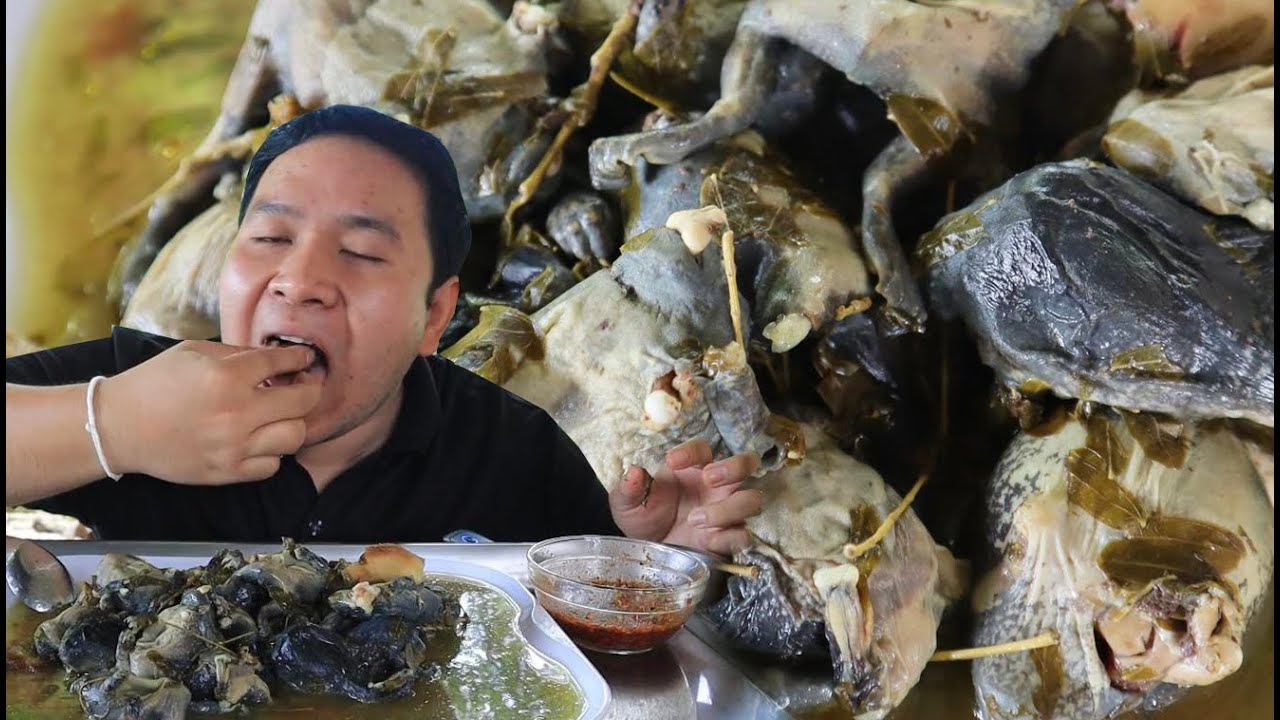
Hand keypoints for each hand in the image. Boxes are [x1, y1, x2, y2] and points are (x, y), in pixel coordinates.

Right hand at [97, 341, 321, 484]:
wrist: (118, 427)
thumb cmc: (154, 383)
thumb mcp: (195, 353)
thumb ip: (239, 354)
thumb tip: (277, 359)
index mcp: (226, 377)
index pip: (283, 364)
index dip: (300, 358)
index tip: (305, 359)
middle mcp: (236, 414)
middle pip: (303, 402)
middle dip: (310, 388)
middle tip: (303, 384)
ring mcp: (234, 447)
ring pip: (295, 436)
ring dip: (293, 422)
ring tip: (281, 414)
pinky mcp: (227, 473)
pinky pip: (272, 465)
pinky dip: (273, 451)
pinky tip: (260, 438)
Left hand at [609, 438, 762, 556]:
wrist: (648, 553)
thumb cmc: (643, 519)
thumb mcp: (627, 504)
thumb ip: (629, 489)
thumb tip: (633, 472)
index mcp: (693, 469)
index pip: (703, 448)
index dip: (692, 451)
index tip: (672, 461)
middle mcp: (716, 486)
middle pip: (746, 463)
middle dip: (732, 467)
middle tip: (709, 478)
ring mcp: (726, 512)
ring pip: (751, 499)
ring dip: (728, 507)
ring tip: (696, 519)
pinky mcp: (728, 539)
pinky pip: (743, 536)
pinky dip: (729, 537)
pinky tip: (706, 540)